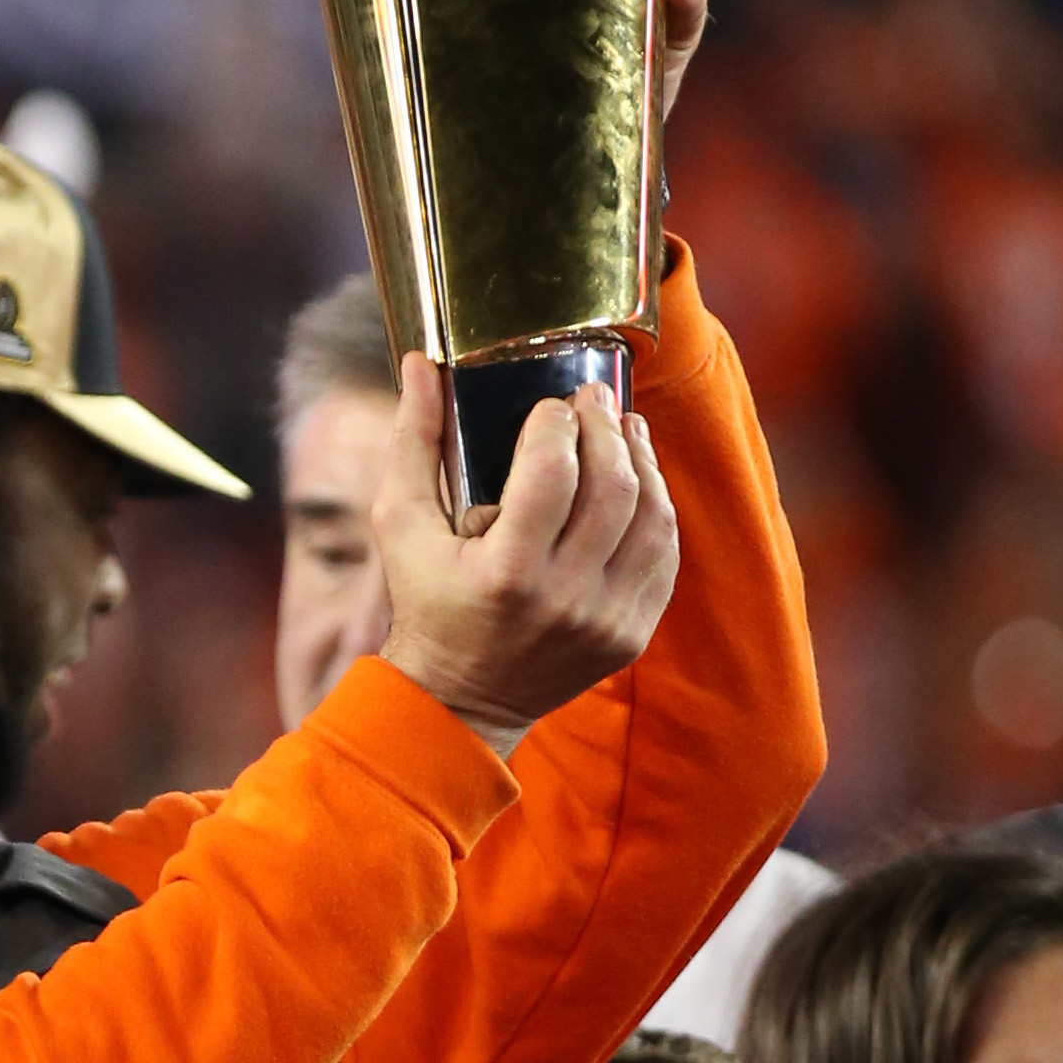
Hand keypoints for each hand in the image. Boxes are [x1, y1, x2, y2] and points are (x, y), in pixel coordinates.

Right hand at [374, 350, 677, 756]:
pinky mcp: (630, 635)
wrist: (460, 699)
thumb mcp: (400, 524)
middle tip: (593, 399)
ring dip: (642, 461)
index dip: (557, 423)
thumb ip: (412, 440)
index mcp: (506, 573)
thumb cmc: (425, 602)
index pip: (553, 472)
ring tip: (624, 430)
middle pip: (614, 487)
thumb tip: (421, 363)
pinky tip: (638, 482)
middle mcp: (564, 600)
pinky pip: (663, 557)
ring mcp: (605, 621)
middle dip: (606, 429)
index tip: (550, 404)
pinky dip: (657, 510)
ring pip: (653, 518)